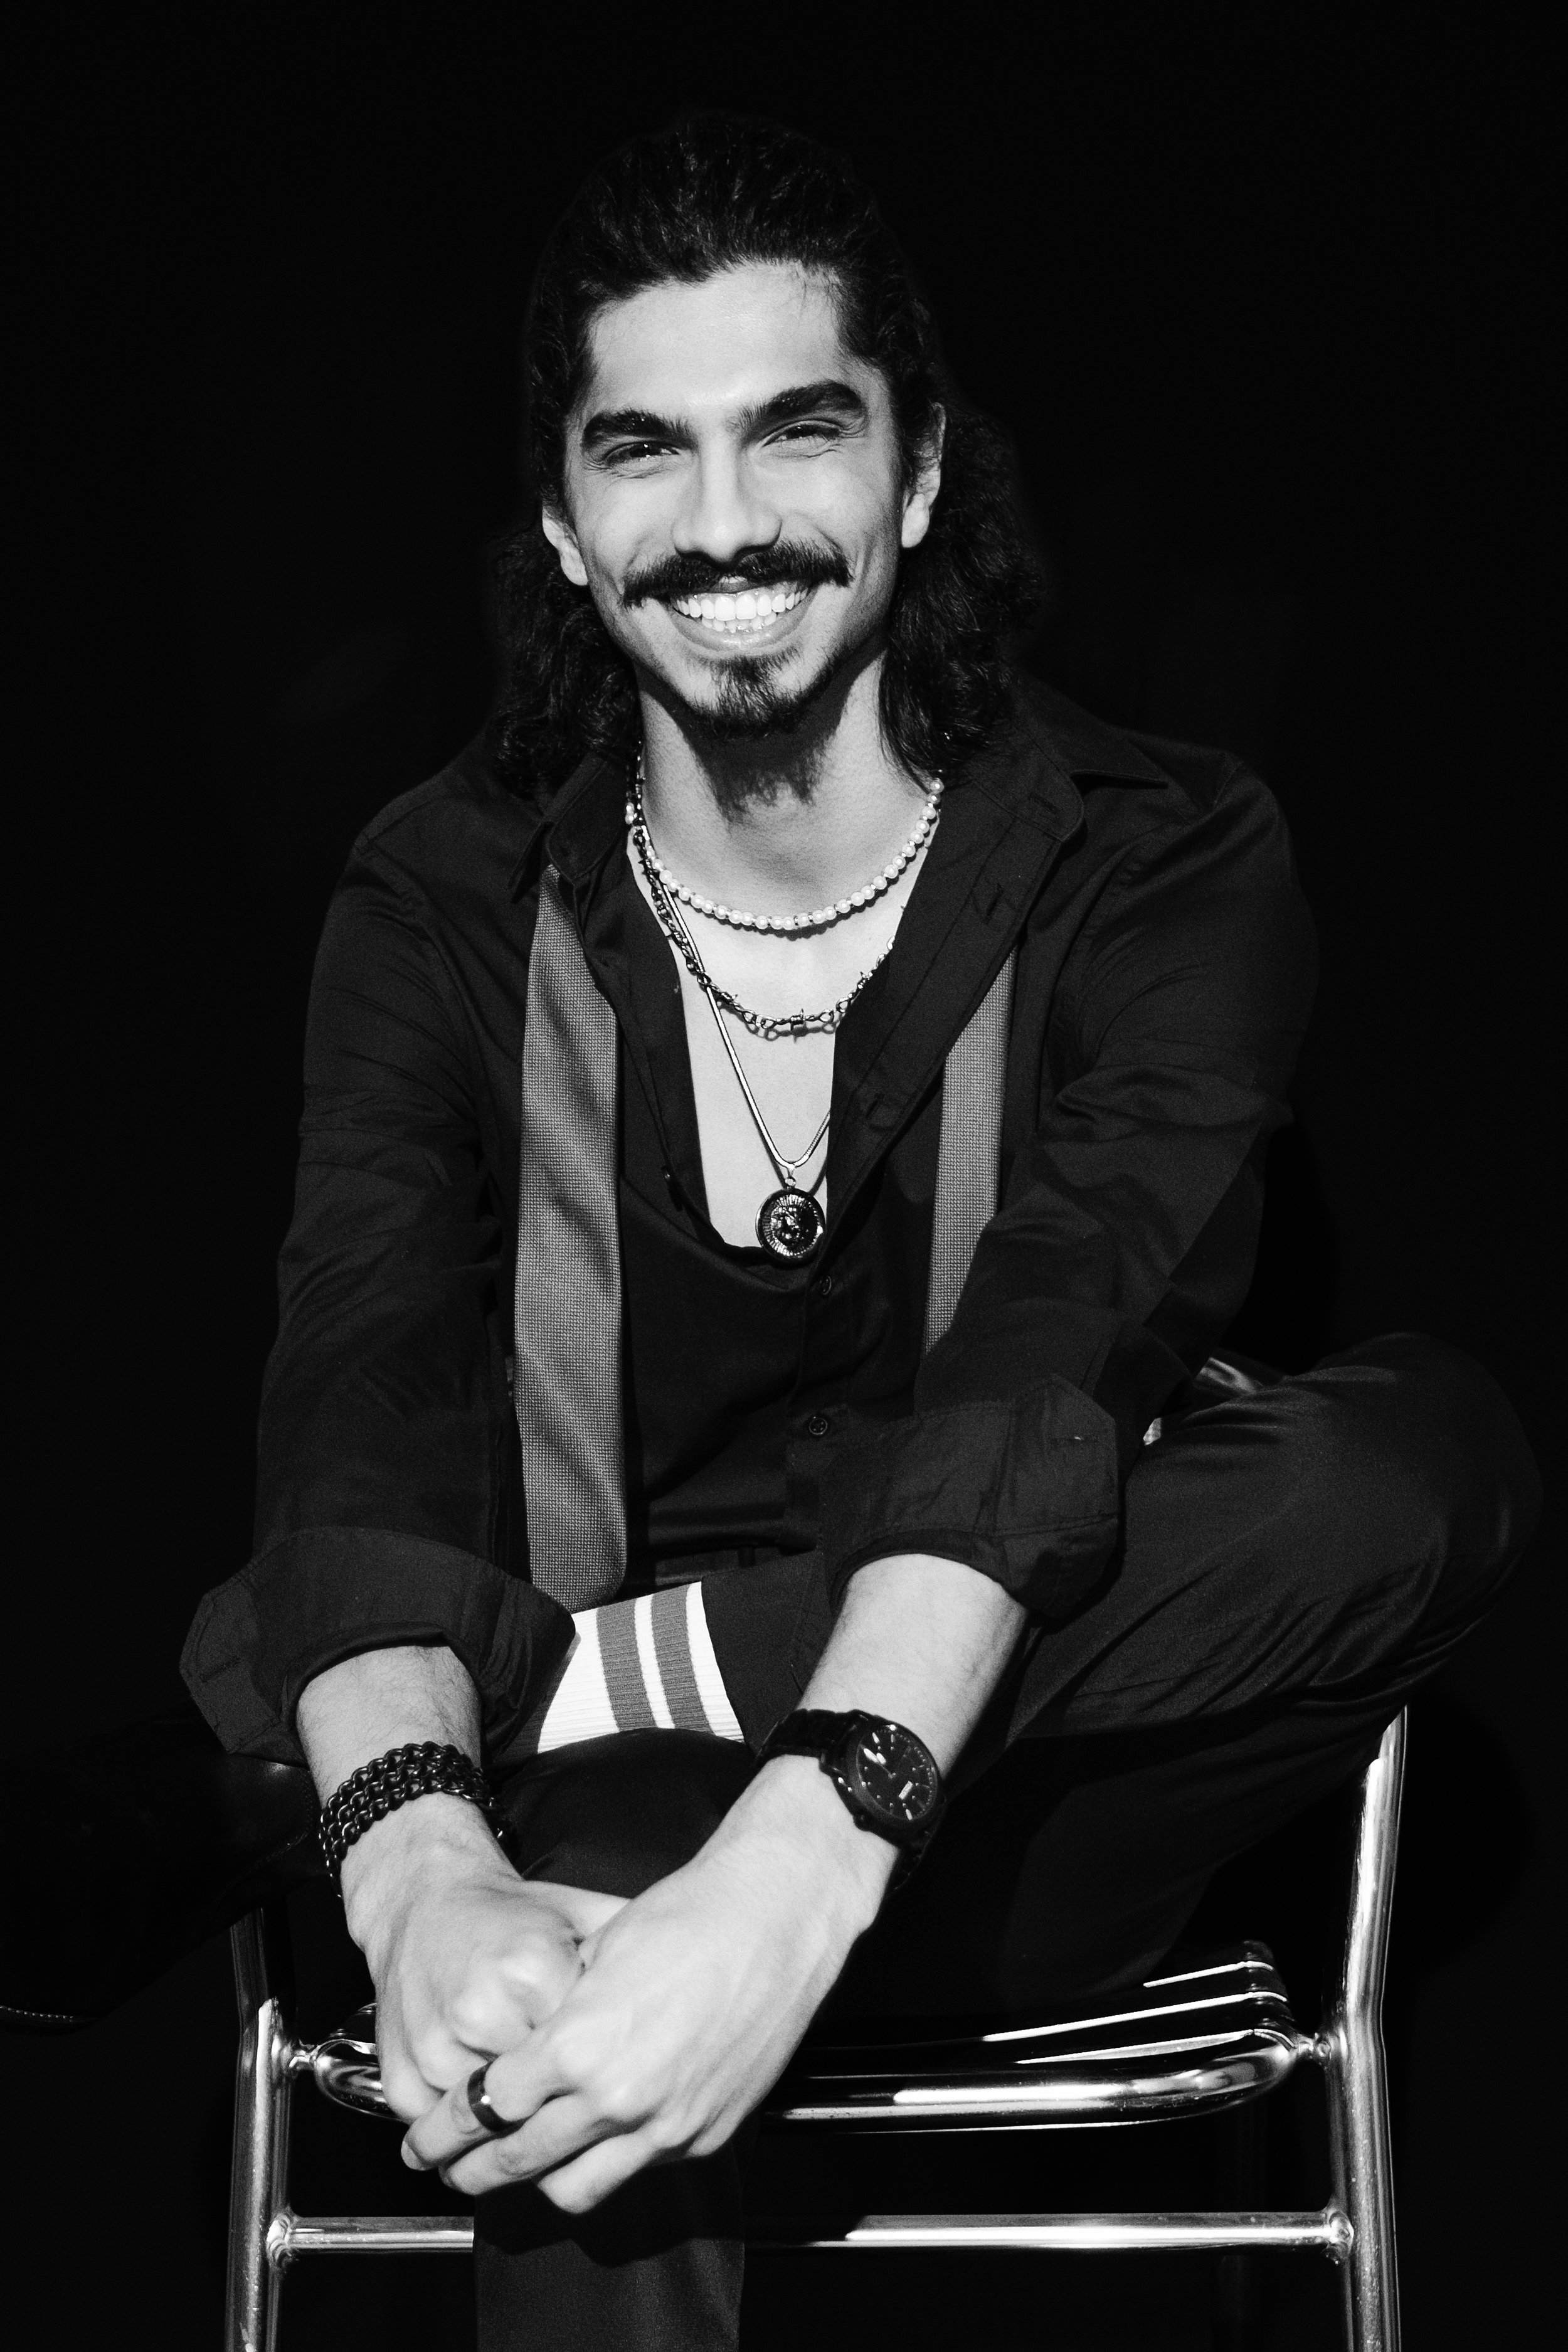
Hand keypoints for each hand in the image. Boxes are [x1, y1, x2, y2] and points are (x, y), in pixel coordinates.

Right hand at [341, 1794, 626, 2121]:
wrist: (422, 1901)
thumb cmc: (508, 1915)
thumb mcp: (579, 1918)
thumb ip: (633, 1953)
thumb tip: (703, 1980)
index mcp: (536, 1970)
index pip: (587, 2055)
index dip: (611, 2073)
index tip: (629, 2084)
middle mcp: (483, 2012)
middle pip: (543, 2104)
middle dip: (571, 2124)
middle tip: (596, 2133)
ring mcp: (439, 2050)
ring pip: (494, 2132)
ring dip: (519, 2145)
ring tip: (547, 2145)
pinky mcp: (403, 2076)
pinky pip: (450, 2136)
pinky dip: (466, 2148)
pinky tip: (489, 2143)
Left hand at [401, 1756, 895, 2207]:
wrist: (777, 1915)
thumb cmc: (688, 1915)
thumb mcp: (594, 1953)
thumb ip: (554, 2017)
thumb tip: (524, 2053)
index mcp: (579, 2045)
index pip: (488, 2108)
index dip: (448, 2126)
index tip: (428, 2134)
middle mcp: (618, 2098)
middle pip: (520, 2160)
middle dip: (471, 2169)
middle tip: (448, 2167)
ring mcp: (667, 2125)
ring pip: (576, 2188)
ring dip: (538, 2180)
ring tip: (517, 2166)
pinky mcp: (706, 2134)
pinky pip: (639, 2168)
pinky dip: (608, 2159)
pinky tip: (597, 2135)